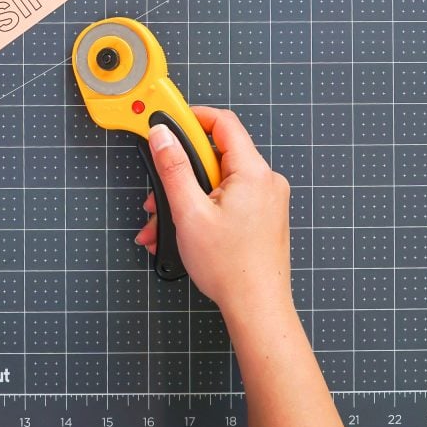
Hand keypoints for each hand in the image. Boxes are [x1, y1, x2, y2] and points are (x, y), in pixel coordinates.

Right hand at [134, 106, 291, 316]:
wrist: (257, 308)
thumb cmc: (231, 268)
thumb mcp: (189, 212)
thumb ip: (173, 168)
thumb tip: (162, 135)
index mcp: (253, 172)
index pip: (223, 123)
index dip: (192, 118)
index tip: (168, 122)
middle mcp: (266, 181)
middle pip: (216, 155)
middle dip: (181, 173)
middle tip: (159, 192)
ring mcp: (267, 200)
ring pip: (218, 182)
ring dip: (187, 197)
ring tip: (165, 223)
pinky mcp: (263, 216)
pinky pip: (228, 199)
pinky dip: (203, 209)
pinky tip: (184, 231)